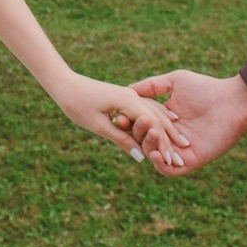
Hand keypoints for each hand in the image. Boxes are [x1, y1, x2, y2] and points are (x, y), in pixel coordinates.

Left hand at [48, 70, 176, 163]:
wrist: (65, 83)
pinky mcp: (126, 96)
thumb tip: (140, 156)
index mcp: (127, 102)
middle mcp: (133, 96)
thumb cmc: (77, 105)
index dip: (163, 145)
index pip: (152, 126)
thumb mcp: (98, 125)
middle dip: (170, 139)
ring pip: (155, 112)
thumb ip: (121, 139)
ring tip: (181, 143)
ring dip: (168, 128)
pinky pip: (147, 107)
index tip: (173, 162)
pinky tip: (168, 123)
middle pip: (158, 119)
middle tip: (181, 158)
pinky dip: (158, 118)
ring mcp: (131, 95)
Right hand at [130, 69, 246, 175]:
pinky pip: (169, 171)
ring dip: (147, 145)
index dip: (128, 122)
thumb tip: (128, 89)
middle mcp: (169, 136)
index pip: (140, 124)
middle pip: (143, 140)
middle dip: (136, 132)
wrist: (232, 103)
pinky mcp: (190, 162)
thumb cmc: (206, 88)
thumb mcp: (175, 81)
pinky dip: (159, 164)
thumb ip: (151, 86)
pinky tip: (155, 153)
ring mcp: (179, 151)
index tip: (118, 115)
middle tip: (131, 122)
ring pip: (154, 155)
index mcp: (164, 119)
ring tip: (151, 131)